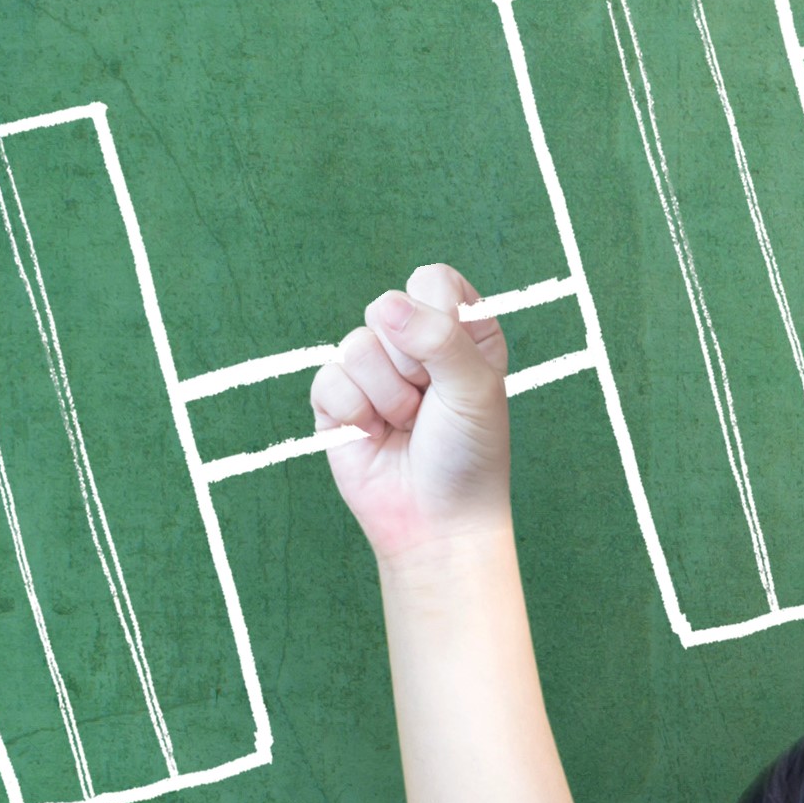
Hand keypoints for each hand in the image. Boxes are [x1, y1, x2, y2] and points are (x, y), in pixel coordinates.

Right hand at [314, 265, 511, 561]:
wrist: (437, 521)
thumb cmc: (468, 453)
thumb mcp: (475, 387)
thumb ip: (440, 336)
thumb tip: (386, 306)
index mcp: (458, 329)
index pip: (432, 280)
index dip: (438, 317)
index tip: (456, 364)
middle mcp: (413, 343)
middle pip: (388, 308)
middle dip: (412, 365)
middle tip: (430, 405)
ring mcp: (371, 370)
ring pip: (356, 345)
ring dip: (387, 397)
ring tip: (406, 424)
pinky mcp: (336, 399)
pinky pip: (328, 379)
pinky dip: (355, 413)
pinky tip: (374, 436)